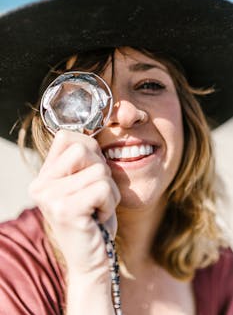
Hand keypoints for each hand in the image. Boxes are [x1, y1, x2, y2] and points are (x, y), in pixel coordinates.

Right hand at [29, 130, 120, 275]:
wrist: (90, 259)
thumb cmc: (92, 218)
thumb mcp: (84, 184)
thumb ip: (83, 159)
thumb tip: (92, 130)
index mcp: (44, 176)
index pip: (66, 137)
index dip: (89, 149)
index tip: (91, 174)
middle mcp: (41, 184)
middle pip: (84, 149)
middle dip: (102, 171)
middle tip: (95, 195)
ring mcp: (50, 197)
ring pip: (99, 171)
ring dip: (109, 191)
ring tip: (97, 208)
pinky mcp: (66, 209)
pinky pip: (103, 188)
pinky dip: (110, 203)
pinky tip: (98, 217)